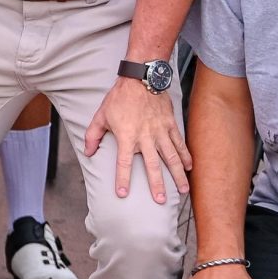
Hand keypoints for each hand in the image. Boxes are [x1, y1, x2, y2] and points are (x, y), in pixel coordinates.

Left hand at [85, 75, 188, 203]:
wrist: (141, 78)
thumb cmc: (119, 97)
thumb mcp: (100, 115)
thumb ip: (93, 136)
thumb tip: (88, 153)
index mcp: (126, 136)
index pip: (123, 163)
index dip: (122, 179)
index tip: (122, 194)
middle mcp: (145, 137)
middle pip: (152, 165)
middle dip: (157, 184)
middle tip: (160, 201)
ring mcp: (160, 131)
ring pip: (171, 157)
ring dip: (178, 175)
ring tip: (183, 191)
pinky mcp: (170, 125)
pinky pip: (179, 143)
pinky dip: (185, 156)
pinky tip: (190, 168)